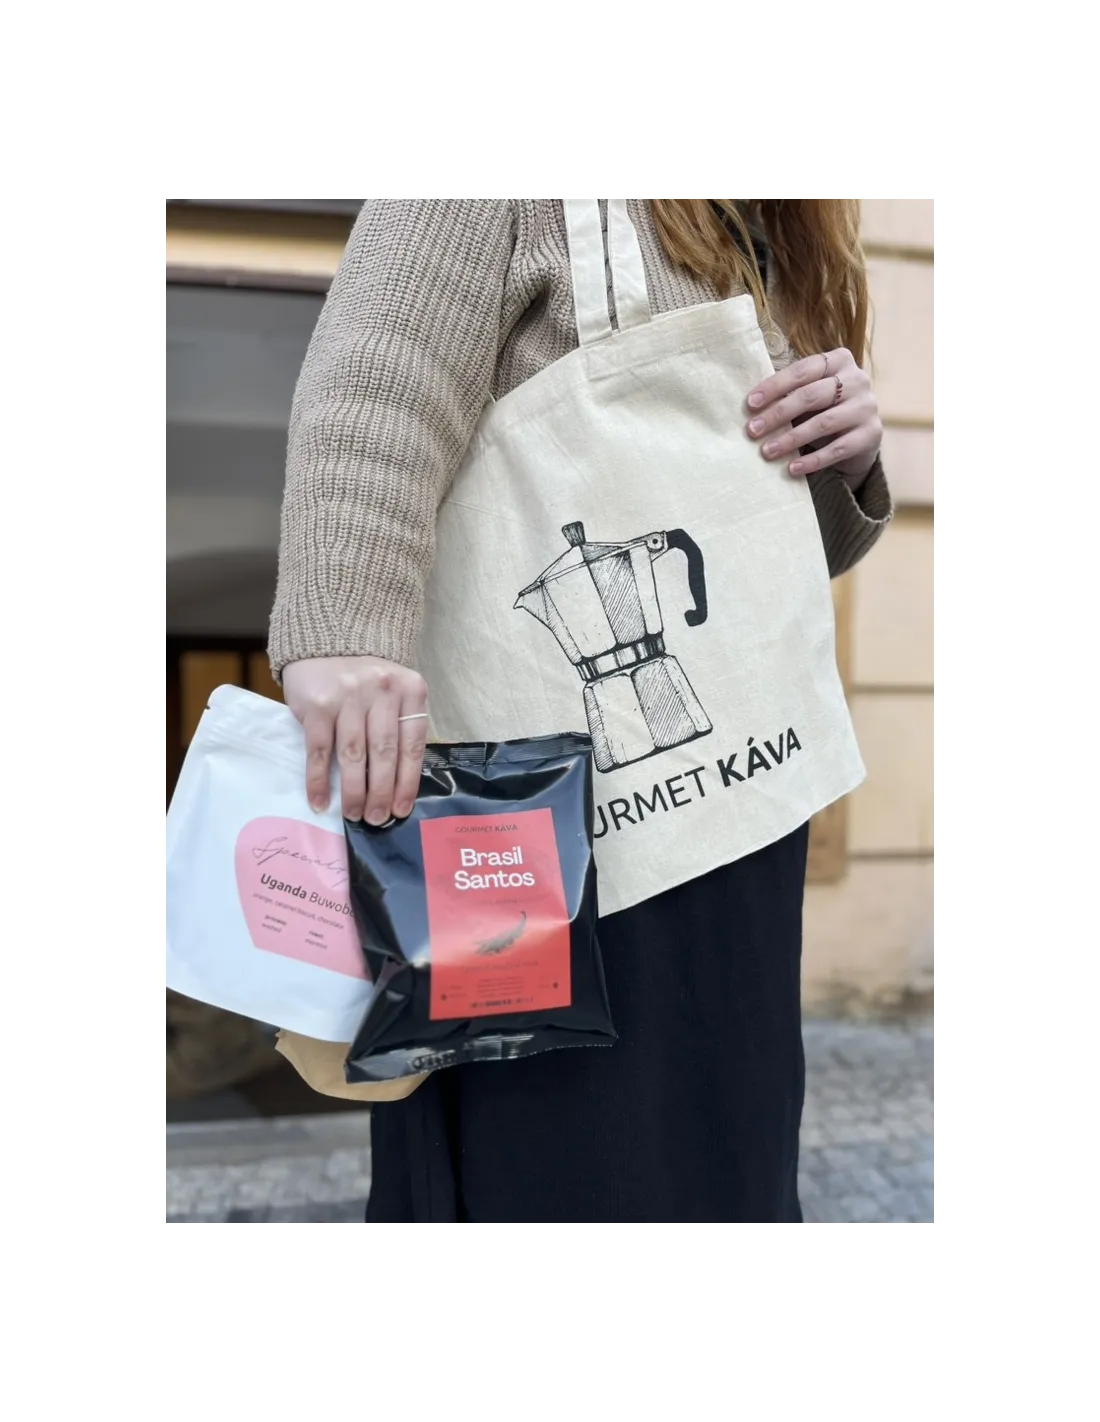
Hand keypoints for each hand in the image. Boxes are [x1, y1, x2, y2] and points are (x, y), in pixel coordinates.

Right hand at [281, 656, 428, 823]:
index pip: (412, 744)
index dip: (408, 782)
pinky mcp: (318, 704)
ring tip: (354, 815)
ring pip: (354, 754)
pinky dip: (319, 780)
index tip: (402, 810)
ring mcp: (349, 696)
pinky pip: (321, 750)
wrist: (326, 644)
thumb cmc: (366, 682)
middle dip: (381, 792)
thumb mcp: (394, 695)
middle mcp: (382, 690)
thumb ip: (400, 728)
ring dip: (354, 791)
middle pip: (384, 752)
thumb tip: (399, 787)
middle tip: (377, 819)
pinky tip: (321, 801)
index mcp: (410, 690)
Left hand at [745, 347, 882, 483]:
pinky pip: (838, 449)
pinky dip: (813, 460)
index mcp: (838, 360)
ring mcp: (867, 407)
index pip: (802, 370)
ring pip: (824, 423)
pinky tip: (792, 469)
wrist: (859, 437)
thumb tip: (750, 408)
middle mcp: (857, 379)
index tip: (749, 404)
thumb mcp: (809, 397)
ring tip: (767, 451)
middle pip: (811, 395)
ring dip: (791, 439)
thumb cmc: (824, 410)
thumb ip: (788, 395)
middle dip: (778, 414)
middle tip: (752, 430)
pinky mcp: (872, 434)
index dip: (774, 386)